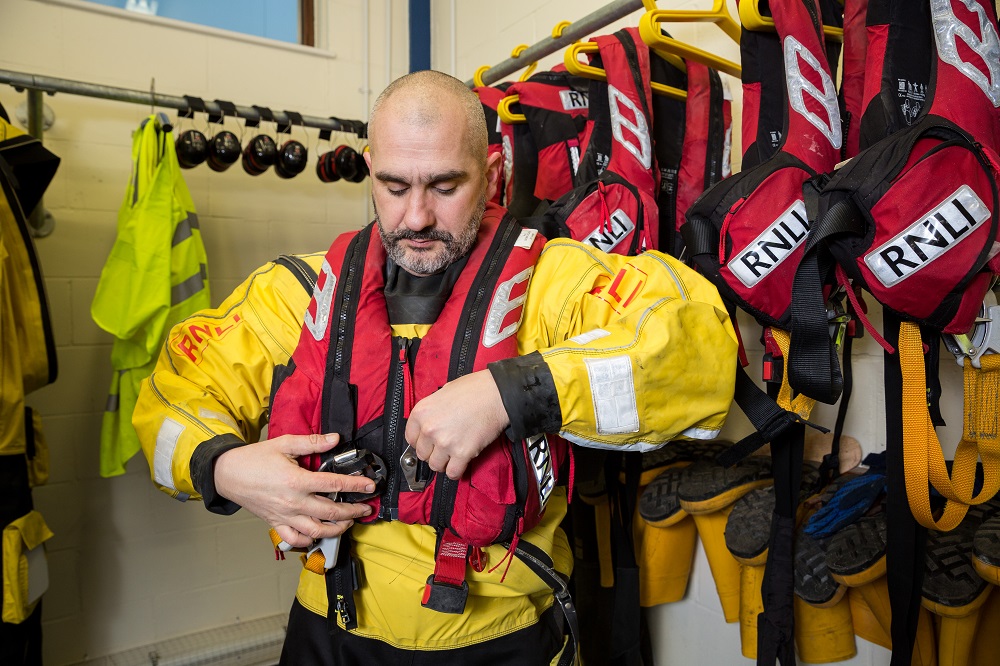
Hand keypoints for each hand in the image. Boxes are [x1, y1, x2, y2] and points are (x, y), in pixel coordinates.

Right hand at [214, 433, 374, 548]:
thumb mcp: (284, 443)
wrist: (227, 474)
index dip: (355, 486)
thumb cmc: (254, 458)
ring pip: (317, 531)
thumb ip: (312, 442)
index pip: (334, 485)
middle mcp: (293, 502)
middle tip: (365, 508)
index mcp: (296, 481)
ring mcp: (284, 516)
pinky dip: (310, 540)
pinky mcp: (276, 523)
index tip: (370, 486)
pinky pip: (296, 539)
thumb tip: (335, 439)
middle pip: (330, 512)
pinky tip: (320, 534)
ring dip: (337, 529)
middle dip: (352, 511)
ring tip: (348, 522)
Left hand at [405, 370, 509, 480]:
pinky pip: (453, 473)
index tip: (428, 443)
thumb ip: (432, 411)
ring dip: (443, 463)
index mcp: (421, 412)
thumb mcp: (442, 393)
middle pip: (422, 454)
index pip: (410, 439)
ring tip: (452, 456)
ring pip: (435, 466)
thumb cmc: (473, 390)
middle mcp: (429, 429)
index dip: (421, 442)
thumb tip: (429, 423)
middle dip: (432, 453)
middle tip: (443, 448)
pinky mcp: (462, 453)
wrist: (497, 395)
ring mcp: (445, 442)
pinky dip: (456, 472)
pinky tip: (460, 465)